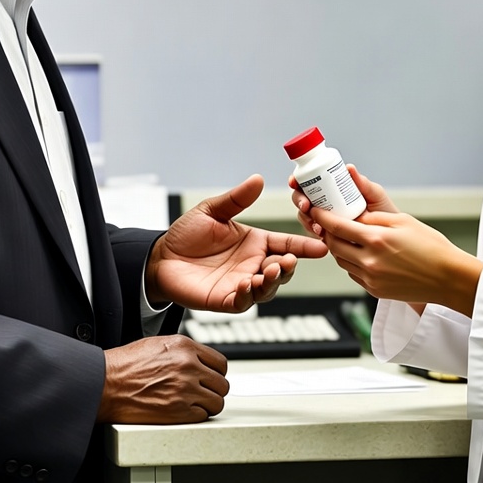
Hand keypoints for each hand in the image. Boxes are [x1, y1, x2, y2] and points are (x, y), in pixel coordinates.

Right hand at [98, 335, 228, 422]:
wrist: (106, 383)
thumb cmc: (125, 365)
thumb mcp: (158, 344)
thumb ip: (183, 350)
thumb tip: (198, 359)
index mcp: (185, 347)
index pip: (220, 362)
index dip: (216, 372)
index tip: (211, 378)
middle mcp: (188, 366)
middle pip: (222, 383)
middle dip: (214, 390)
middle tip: (203, 393)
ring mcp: (185, 389)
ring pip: (217, 402)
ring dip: (208, 405)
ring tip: (195, 404)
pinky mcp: (178, 411)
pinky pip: (203, 416)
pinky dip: (196, 416)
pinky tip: (185, 412)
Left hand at [146, 174, 328, 311]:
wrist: (161, 257)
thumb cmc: (187, 234)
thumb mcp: (212, 211)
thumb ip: (236, 199)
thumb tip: (257, 179)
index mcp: (255, 243)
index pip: (286, 244)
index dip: (304, 246)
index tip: (320, 246)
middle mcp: (252, 264)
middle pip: (282, 270)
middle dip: (288, 267)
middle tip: (287, 261)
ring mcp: (241, 284)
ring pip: (267, 289)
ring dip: (272, 282)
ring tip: (268, 272)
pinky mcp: (225, 300)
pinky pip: (243, 302)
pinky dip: (248, 295)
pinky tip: (245, 285)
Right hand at [290, 164, 399, 236]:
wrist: (394, 241)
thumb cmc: (386, 215)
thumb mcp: (376, 196)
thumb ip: (364, 184)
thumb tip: (350, 168)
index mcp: (335, 189)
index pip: (310, 180)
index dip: (298, 179)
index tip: (295, 181)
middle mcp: (327, 202)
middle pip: (302, 197)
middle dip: (299, 200)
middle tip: (307, 205)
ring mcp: (326, 219)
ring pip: (305, 215)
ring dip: (305, 218)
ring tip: (316, 223)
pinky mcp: (328, 235)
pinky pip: (314, 232)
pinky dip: (313, 231)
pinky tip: (321, 233)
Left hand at [313, 206, 482, 316]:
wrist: (449, 279)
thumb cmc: (431, 247)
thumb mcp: (403, 221)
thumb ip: (374, 218)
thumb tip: (355, 217)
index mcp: (376, 239)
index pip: (336, 227)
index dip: (322, 217)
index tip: (315, 210)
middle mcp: (369, 261)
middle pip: (333, 245)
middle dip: (327, 233)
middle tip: (328, 223)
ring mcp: (371, 278)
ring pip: (341, 261)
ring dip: (338, 248)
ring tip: (344, 237)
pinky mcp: (375, 290)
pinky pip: (353, 274)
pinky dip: (351, 262)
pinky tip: (359, 254)